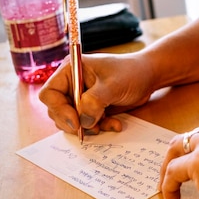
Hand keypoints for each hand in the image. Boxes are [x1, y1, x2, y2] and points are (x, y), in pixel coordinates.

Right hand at [39, 52, 155, 134]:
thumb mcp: (112, 86)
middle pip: (57, 111)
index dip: (59, 110)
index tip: (76, 122)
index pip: (50, 94)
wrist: (148, 76)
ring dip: (88, 127)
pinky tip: (115, 124)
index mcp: (71, 70)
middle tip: (92, 128)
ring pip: (71, 120)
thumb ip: (94, 102)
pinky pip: (86, 124)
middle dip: (73, 123)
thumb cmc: (131, 72)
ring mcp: (81, 96)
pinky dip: (99, 127)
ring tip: (106, 125)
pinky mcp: (91, 108)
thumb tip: (82, 121)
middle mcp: (72, 84)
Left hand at [159, 126, 198, 198]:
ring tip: (165, 184)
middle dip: (177, 152)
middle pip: (189, 136)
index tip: (191, 159)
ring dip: (168, 166)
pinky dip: (168, 185)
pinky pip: (173, 171)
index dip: (197, 147)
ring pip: (176, 147)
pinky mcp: (198, 162)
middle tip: (171, 170)